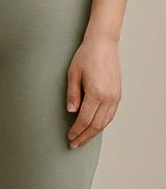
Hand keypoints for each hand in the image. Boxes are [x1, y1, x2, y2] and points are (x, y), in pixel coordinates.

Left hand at [66, 34, 120, 148]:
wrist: (103, 44)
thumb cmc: (86, 56)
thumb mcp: (73, 74)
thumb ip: (72, 94)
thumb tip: (71, 111)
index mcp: (96, 93)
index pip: (85, 119)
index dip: (76, 131)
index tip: (69, 137)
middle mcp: (108, 97)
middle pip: (96, 125)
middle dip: (84, 136)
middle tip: (74, 144)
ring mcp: (115, 96)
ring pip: (105, 122)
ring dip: (93, 133)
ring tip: (83, 139)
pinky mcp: (118, 94)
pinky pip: (110, 114)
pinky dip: (102, 124)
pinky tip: (94, 127)